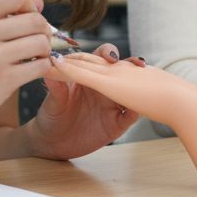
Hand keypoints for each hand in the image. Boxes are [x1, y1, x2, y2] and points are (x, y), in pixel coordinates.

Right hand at [0, 0, 54, 129]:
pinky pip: (40, 66)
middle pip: (35, 19)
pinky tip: (31, 70)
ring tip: (34, 57)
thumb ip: (7, 16)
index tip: (25, 21)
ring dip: (44, 51)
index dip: (29, 6)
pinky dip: (42, 68)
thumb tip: (39, 3)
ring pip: (41, 42)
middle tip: (36, 42)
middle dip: (43, 31)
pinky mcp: (4, 79)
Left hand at [26, 44, 140, 159]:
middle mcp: (103, 87)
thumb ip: (56, 85)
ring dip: (139, 85)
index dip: (109, 53)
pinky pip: (130, 115)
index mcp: (88, 75)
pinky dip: (136, 110)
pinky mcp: (116, 123)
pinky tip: (137, 108)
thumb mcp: (52, 101)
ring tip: (145, 82)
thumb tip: (52, 64)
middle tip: (137, 64)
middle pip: (123, 70)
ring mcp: (112, 104)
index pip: (102, 57)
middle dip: (132, 64)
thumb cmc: (51, 116)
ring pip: (131, 91)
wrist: (52, 143)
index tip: (110, 57)